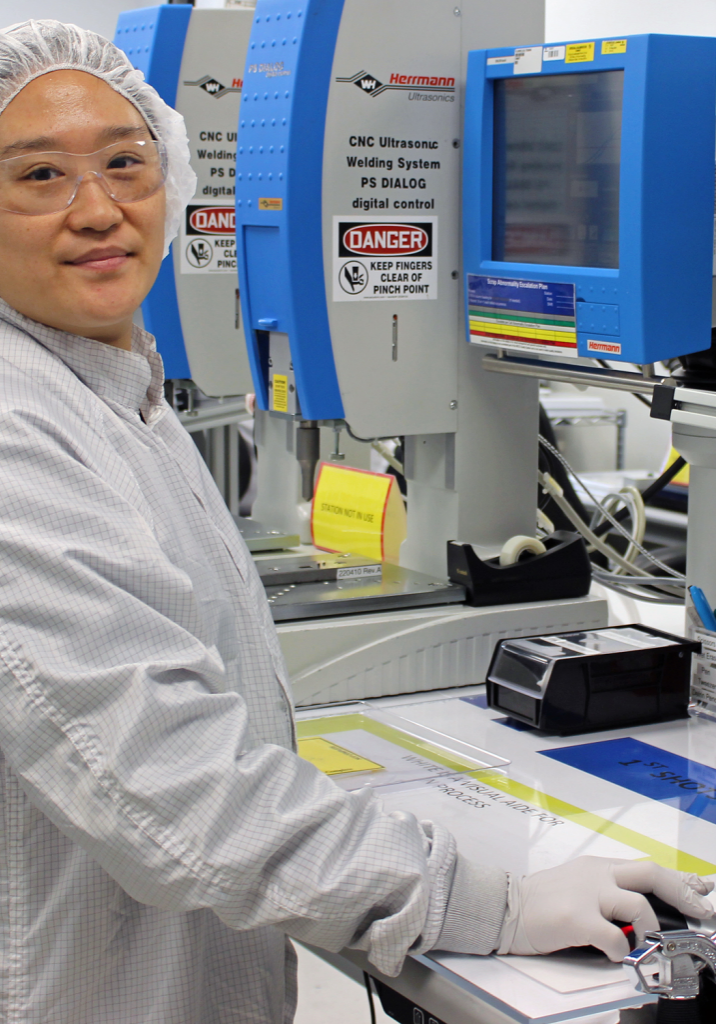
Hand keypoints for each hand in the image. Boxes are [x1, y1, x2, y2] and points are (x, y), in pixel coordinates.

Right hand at [497, 857, 714, 961]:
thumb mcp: (576, 884)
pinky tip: (614, 955)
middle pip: (651, 874)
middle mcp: (596, 875)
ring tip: (643, 941)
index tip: (702, 888)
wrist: (503, 907)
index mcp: (598, 867)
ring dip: (649, 928)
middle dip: (683, 893)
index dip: (679, 879)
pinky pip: (612, 936)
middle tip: (700, 910)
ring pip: (638, 905)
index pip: (647, 867)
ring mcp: (586, 894)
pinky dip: (620, 950)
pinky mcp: (575, 917)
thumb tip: (640, 907)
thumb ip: (606, 890)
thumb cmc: (540, 902)